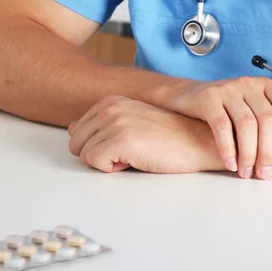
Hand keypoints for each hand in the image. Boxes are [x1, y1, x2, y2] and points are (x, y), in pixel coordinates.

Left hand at [68, 96, 221, 173]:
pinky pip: (96, 164)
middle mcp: (111, 107)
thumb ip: (101, 124)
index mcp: (112, 101)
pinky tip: (138, 158)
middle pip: (76, 144)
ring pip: (85, 155)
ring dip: (109, 161)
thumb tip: (71, 129)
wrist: (200, 141)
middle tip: (131, 151)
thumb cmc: (171, 138)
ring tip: (137, 153)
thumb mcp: (133, 123)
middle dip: (99, 154)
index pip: (77, 132)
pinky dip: (114, 168)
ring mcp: (116, 122)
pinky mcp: (122, 139)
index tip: (127, 144)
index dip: (100, 146)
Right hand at [164, 77, 271, 179]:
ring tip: (248, 173)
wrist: (188, 95)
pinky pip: (221, 126)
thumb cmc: (228, 104)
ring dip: (249, 153)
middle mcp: (248, 84)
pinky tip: (230, 164)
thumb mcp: (257, 100)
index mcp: (265, 85)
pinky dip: (228, 148)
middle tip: (266, 174)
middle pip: (267, 119)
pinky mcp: (208, 98)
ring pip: (246, 124)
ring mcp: (227, 89)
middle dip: (269, 150)